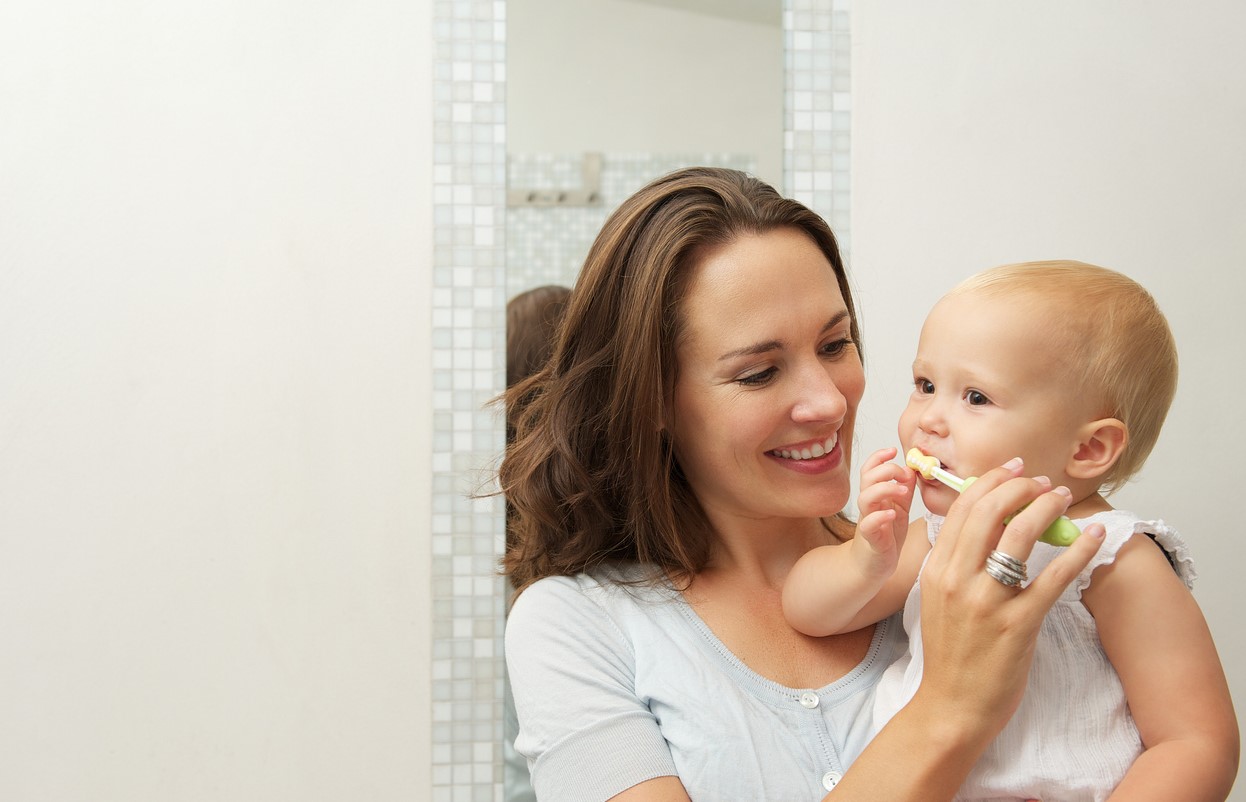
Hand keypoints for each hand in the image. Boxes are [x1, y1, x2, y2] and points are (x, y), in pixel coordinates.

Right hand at [852, 447, 915, 578]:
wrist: (874, 565)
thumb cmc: (886, 536)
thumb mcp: (900, 509)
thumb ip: (904, 490)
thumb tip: (911, 469)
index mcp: (876, 495)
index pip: (870, 469)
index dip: (879, 457)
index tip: (894, 450)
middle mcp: (870, 505)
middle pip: (867, 478)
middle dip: (886, 470)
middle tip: (903, 475)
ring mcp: (868, 520)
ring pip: (865, 497)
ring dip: (884, 489)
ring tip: (901, 491)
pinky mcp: (870, 538)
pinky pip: (869, 524)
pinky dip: (880, 516)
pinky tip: (892, 514)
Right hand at [914, 458, 1104, 732]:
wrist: (951, 705)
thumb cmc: (949, 654)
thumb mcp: (937, 599)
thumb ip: (954, 563)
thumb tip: (981, 525)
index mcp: (936, 570)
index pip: (961, 509)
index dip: (989, 481)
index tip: (1012, 470)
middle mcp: (957, 579)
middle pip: (989, 512)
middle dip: (1019, 487)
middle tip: (1041, 480)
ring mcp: (987, 602)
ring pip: (1019, 535)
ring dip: (1045, 507)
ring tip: (1062, 498)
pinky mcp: (1018, 625)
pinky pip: (1053, 577)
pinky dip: (1077, 551)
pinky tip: (1093, 537)